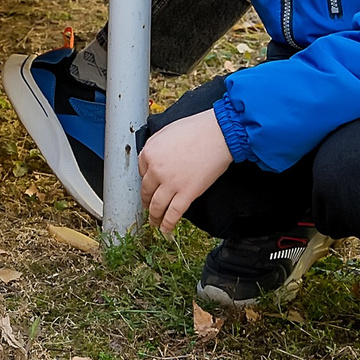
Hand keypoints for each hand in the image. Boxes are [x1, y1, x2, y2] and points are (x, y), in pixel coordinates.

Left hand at [137, 109, 232, 234]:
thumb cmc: (197, 129)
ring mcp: (170, 183)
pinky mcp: (186, 194)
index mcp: (149, 152)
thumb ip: (157, 147)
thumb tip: (156, 158)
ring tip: (154, 222)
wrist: (218, 134)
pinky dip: (167, 224)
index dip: (146, 180)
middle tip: (148, 206)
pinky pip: (173, 214)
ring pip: (156, 206)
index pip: (141, 171)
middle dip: (147, 201)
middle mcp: (156, 170)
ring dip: (154, 217)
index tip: (149, 186)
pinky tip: (165, 230)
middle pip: (146, 191)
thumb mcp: (167, 132)